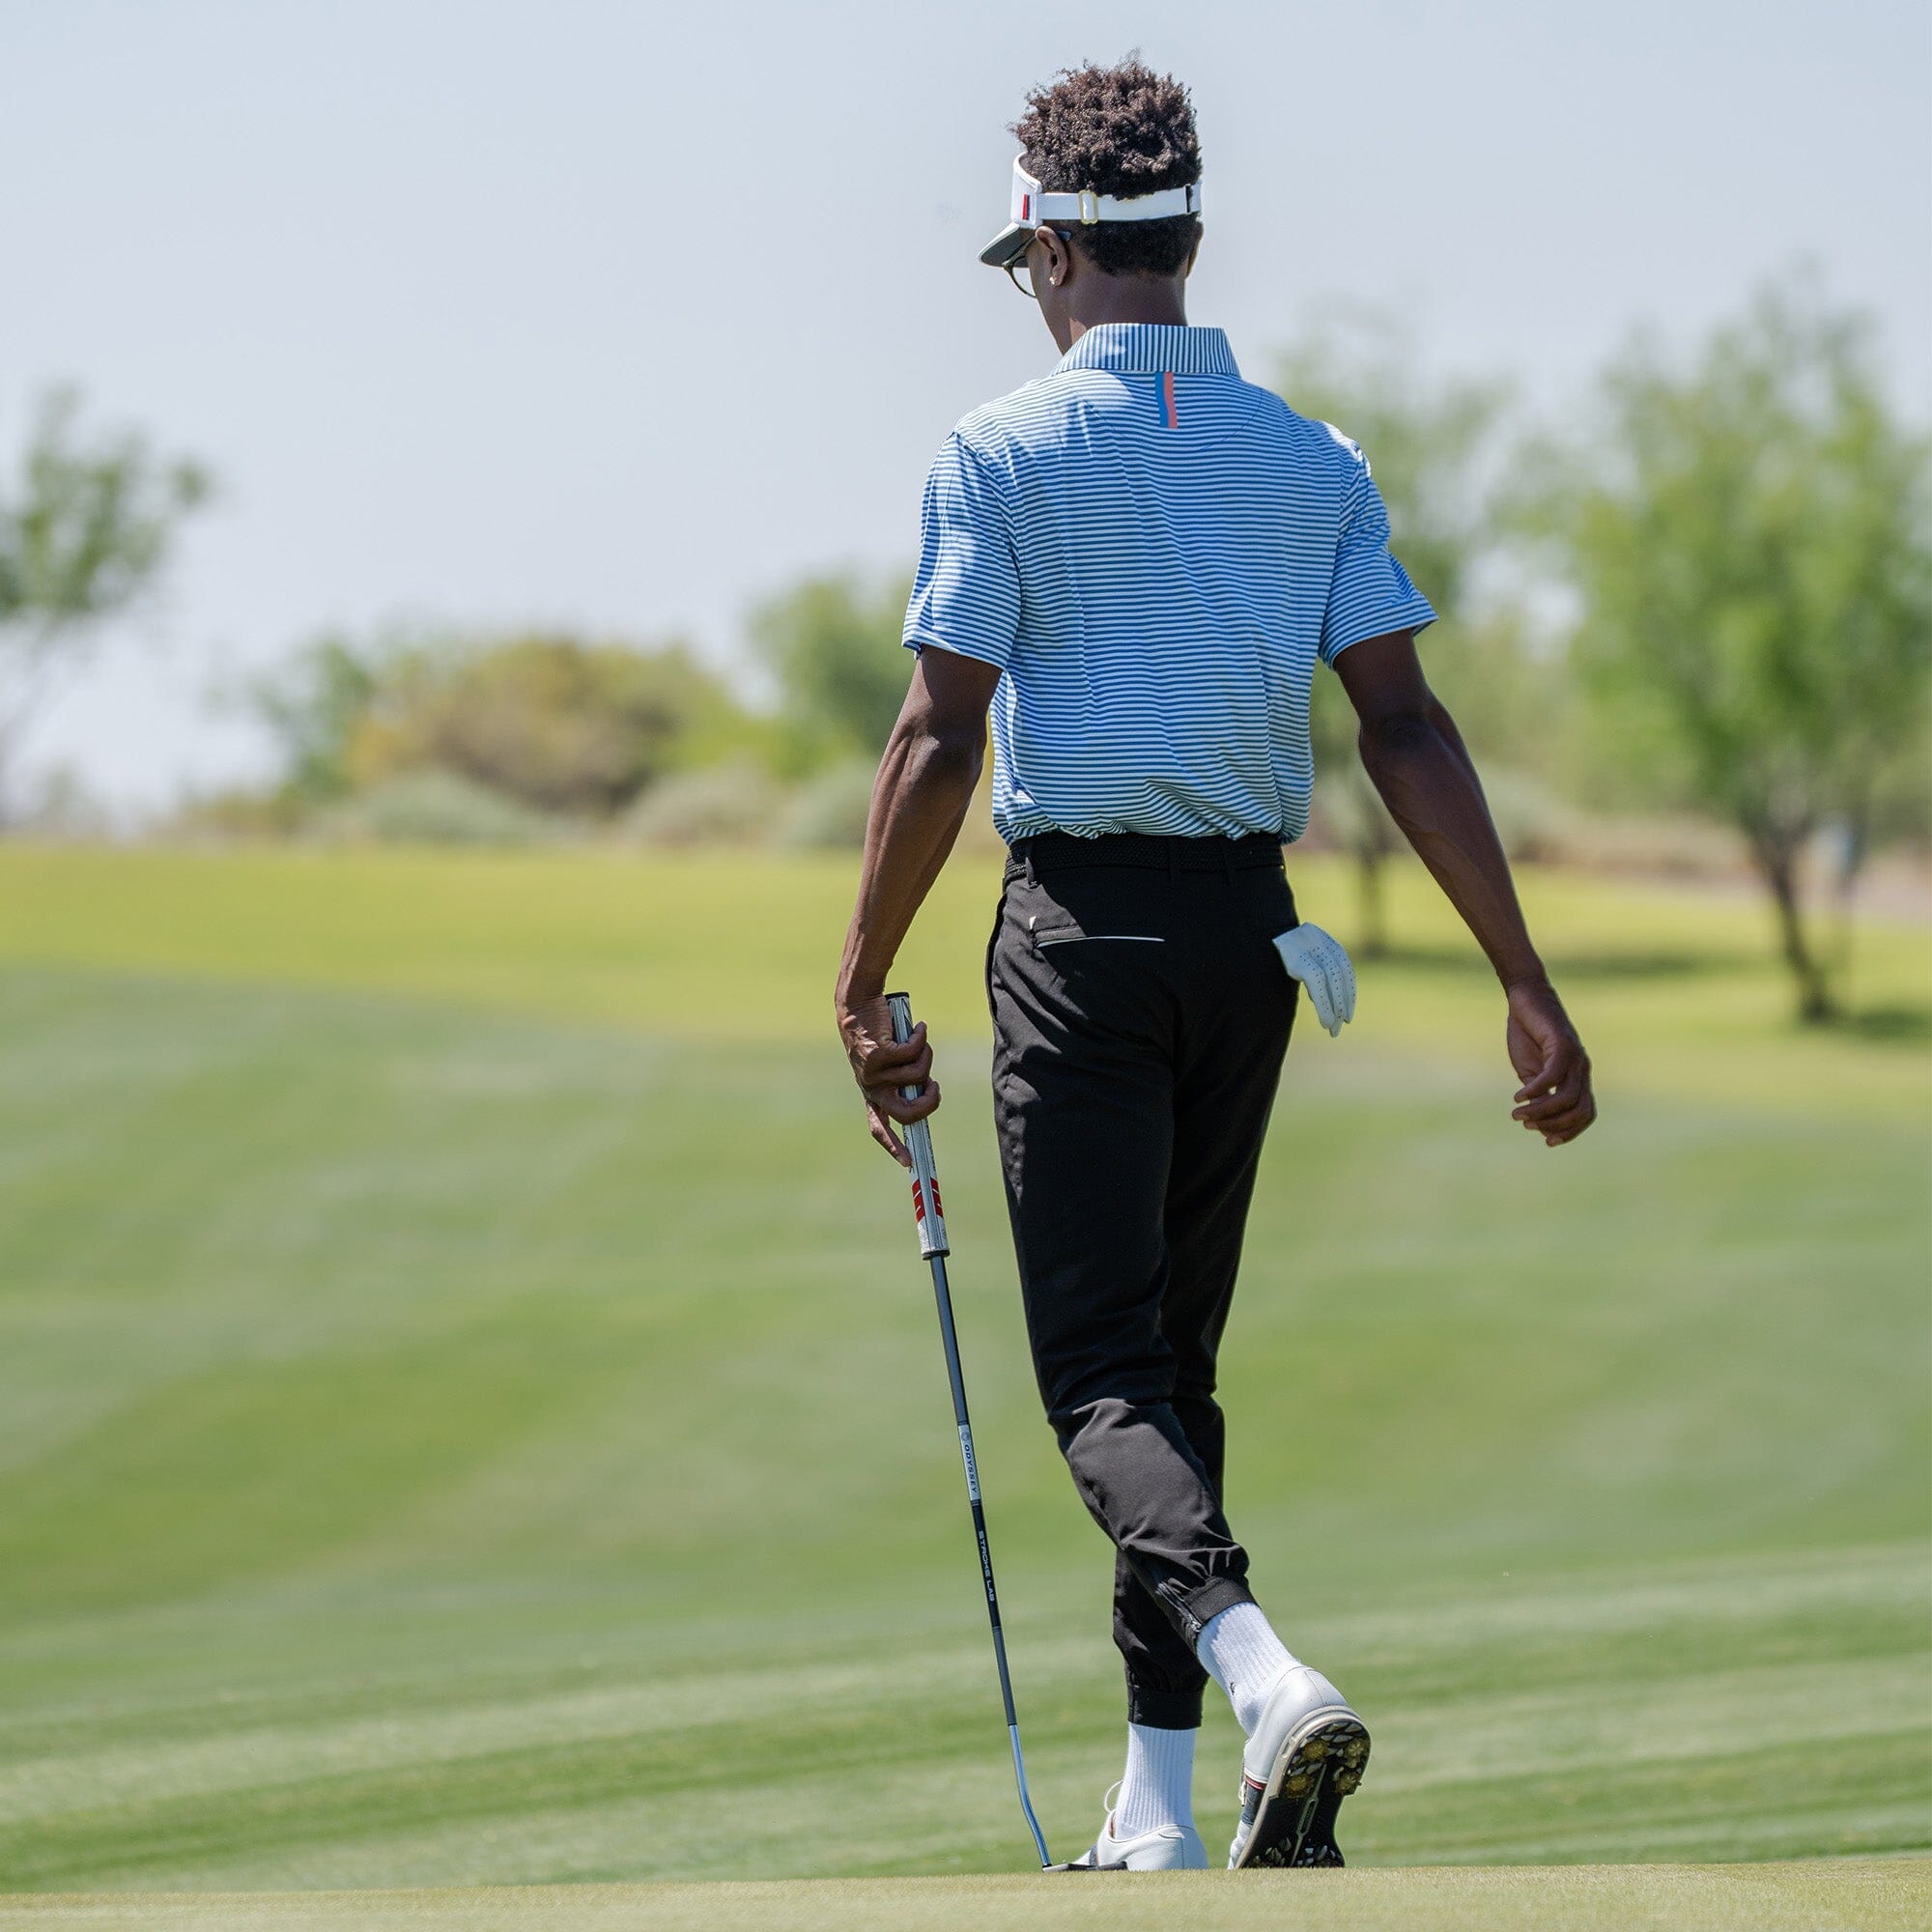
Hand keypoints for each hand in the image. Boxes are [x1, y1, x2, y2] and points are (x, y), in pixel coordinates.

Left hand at [836, 991, 939, 1165]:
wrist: (858, 1003)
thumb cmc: (878, 1032)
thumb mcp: (889, 1062)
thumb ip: (902, 1079)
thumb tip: (924, 1094)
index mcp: (871, 1092)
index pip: (878, 1127)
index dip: (893, 1146)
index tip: (908, 1162)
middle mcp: (870, 1087)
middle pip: (908, 1113)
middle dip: (930, 1102)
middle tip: (934, 1085)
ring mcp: (873, 1072)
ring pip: (918, 1076)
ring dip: (925, 1054)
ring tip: (916, 1038)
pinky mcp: (879, 1054)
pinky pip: (914, 1053)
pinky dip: (921, 1038)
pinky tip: (917, 1027)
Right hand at [1273, 924, 1356, 1036]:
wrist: (1249, 931)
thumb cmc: (1268, 949)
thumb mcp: (1294, 955)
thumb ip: (1308, 969)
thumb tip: (1315, 995)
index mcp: (1323, 940)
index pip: (1344, 969)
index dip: (1348, 993)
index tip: (1347, 1016)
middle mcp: (1319, 940)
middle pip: (1340, 973)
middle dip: (1343, 1003)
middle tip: (1340, 1027)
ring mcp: (1308, 946)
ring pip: (1332, 978)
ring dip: (1335, 1006)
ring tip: (1332, 1029)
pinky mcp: (1297, 957)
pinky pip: (1318, 982)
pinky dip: (1325, 1004)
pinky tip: (1326, 1021)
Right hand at [1505, 978, 1594, 1146]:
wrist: (1526, 998)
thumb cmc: (1528, 1034)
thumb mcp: (1531, 1071)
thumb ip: (1538, 1094)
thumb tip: (1538, 1121)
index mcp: (1578, 1076)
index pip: (1586, 1113)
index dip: (1570, 1131)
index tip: (1546, 1141)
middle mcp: (1582, 1068)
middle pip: (1580, 1110)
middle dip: (1554, 1125)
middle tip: (1526, 1124)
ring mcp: (1575, 1056)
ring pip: (1568, 1097)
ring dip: (1541, 1111)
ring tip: (1517, 1114)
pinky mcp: (1562, 1043)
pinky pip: (1553, 1076)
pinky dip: (1536, 1090)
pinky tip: (1518, 1095)